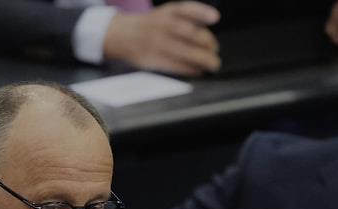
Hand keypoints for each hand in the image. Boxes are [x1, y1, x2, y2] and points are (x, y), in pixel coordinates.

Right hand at [103, 2, 220, 75]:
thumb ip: (186, 19)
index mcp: (166, 12)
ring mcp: (156, 43)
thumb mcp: (165, 13)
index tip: (215, 18)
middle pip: (189, 33)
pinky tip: (198, 70)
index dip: (202, 12)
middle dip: (207, 43)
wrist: (122, 35)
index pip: (186, 9)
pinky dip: (190, 69)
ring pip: (184, 51)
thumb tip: (209, 34)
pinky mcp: (152, 59)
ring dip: (202, 59)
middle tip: (215, 50)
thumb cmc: (151, 26)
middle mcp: (161, 25)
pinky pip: (175, 65)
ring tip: (213, 64)